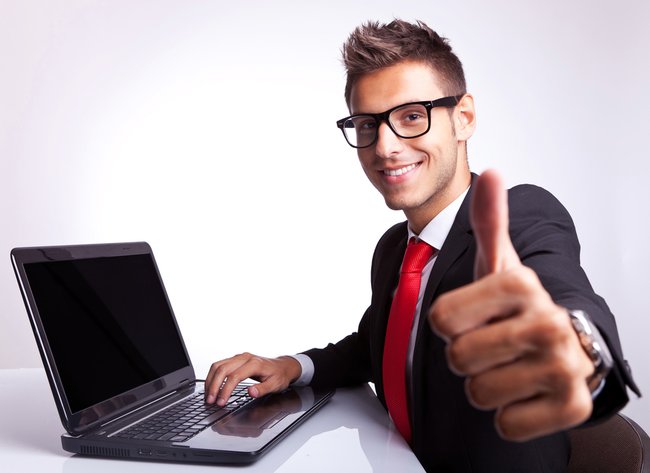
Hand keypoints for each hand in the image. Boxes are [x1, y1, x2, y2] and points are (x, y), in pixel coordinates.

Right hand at [204, 353, 300, 405]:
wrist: (283, 366)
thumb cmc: (279, 376)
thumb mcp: (275, 385)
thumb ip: (263, 389)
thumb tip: (251, 392)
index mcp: (254, 364)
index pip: (234, 376)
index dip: (225, 390)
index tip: (221, 402)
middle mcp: (245, 358)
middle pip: (222, 369)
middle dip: (214, 386)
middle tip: (210, 401)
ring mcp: (239, 357)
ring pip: (218, 365)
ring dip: (210, 380)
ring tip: (208, 395)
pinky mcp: (235, 359)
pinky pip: (220, 365)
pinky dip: (213, 376)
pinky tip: (211, 386)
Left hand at [428, 170, 594, 440]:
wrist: (567, 348)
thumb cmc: (517, 306)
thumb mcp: (499, 264)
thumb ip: (488, 222)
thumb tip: (492, 173)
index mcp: (522, 284)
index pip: (441, 318)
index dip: (450, 322)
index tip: (477, 315)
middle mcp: (550, 323)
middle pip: (458, 359)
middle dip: (466, 356)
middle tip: (493, 344)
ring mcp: (564, 367)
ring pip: (478, 393)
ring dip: (486, 384)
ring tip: (510, 365)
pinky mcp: (572, 407)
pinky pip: (505, 424)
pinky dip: (508, 414)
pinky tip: (526, 391)